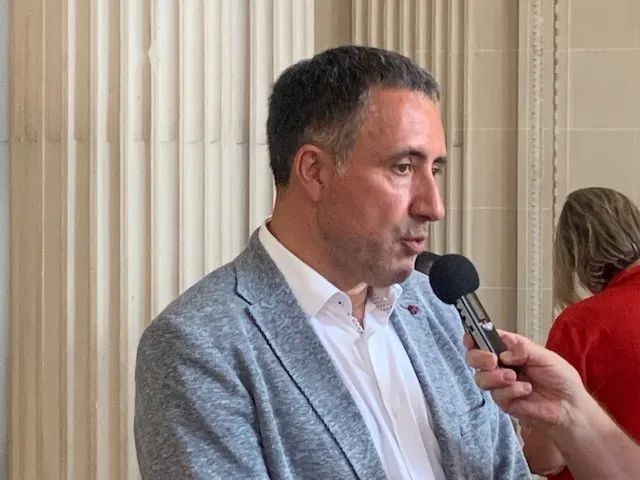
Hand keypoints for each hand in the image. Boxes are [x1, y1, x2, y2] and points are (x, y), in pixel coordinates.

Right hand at [464, 330, 586, 428]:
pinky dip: (511, 391)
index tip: (470, 338)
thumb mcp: (546, 356)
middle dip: (479, 357)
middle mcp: (501, 365)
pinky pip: (496, 394)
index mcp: (509, 349)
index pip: (485, 340)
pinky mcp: (504, 401)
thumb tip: (503, 354)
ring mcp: (500, 384)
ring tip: (514, 377)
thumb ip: (523, 350)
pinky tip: (525, 390)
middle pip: (474, 358)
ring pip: (480, 378)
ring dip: (496, 376)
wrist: (570, 407)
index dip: (473, 337)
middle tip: (492, 360)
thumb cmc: (561, 379)